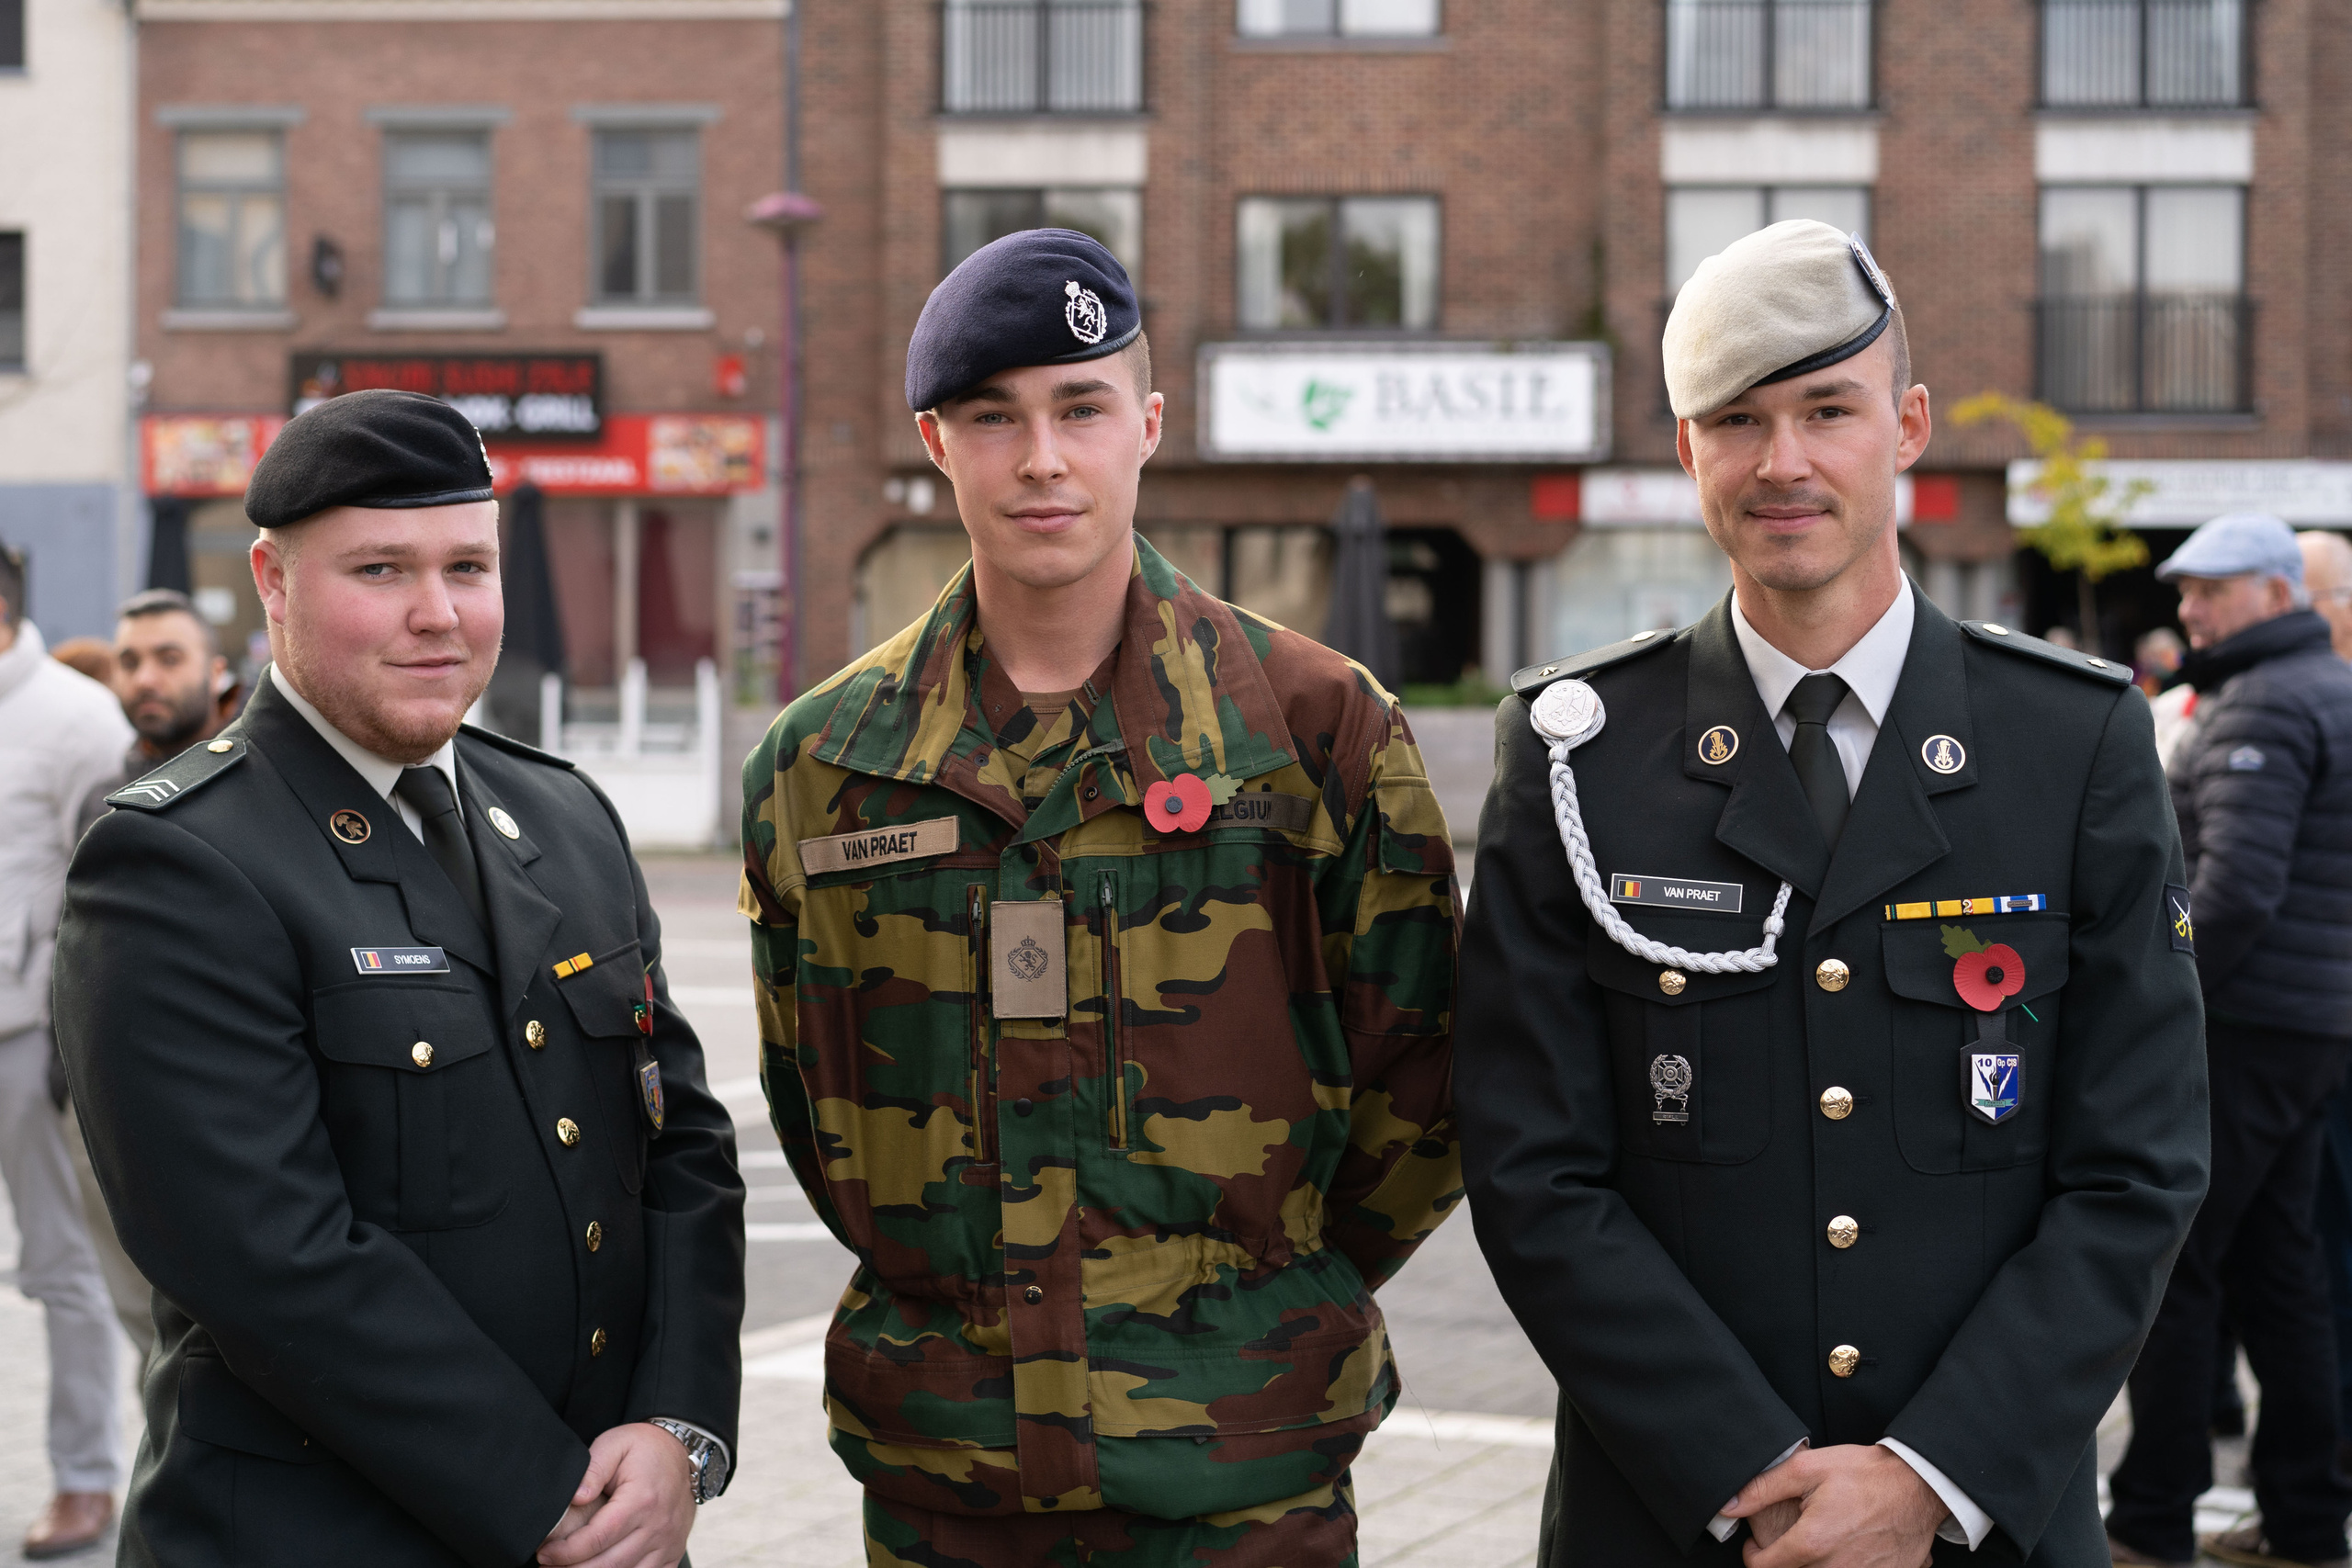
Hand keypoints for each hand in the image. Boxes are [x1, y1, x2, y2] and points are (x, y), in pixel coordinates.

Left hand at [535, 1423, 696, 1567]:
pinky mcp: (673, 1551)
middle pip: (610, 1564)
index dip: (567, 1551)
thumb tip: (575, 1498)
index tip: (545, 1552)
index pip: (598, 1538)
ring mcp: (669, 1541)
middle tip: (549, 1565)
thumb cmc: (644, 1448)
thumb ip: (593, 1468)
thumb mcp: (615, 1444)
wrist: (681, 1450)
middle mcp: (658, 1525)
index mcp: (641, 1500)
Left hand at [1719, 1444, 1946, 1567]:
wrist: (1918, 1486)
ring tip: (1819, 1544)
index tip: (1757, 1545)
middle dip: (1783, 1562)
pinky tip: (1848, 1551)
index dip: (1753, 1555)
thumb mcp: (1807, 1468)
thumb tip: (1728, 1505)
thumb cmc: (1865, 1474)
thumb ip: (1762, 1488)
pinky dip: (1844, 1566)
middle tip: (1790, 1540)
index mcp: (1812, 1543)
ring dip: (1814, 1566)